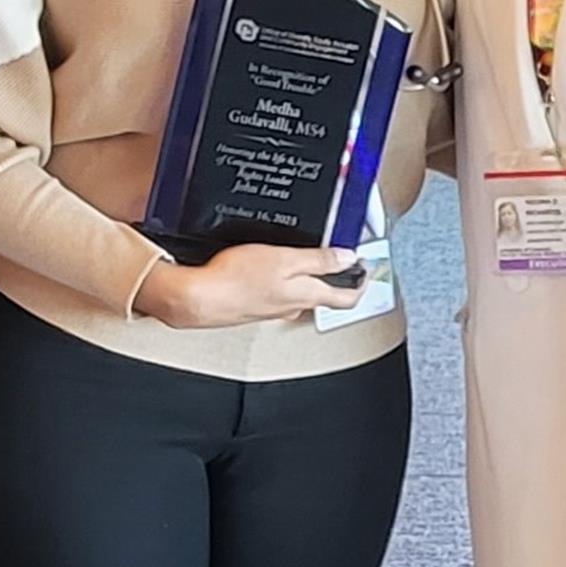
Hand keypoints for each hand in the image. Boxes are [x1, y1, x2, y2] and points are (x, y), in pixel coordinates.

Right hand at [134, 245, 364, 328]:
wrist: (198, 299)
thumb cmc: (236, 279)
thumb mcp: (285, 259)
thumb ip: (319, 259)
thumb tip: (348, 258)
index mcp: (307, 295)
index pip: (347, 296)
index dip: (361, 281)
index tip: (367, 267)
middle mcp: (293, 306)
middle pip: (325, 294)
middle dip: (335, 276)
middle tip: (342, 258)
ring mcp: (274, 308)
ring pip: (300, 294)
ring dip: (308, 278)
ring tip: (309, 258)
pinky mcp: (255, 306)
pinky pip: (278, 293)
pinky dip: (282, 281)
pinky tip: (270, 268)